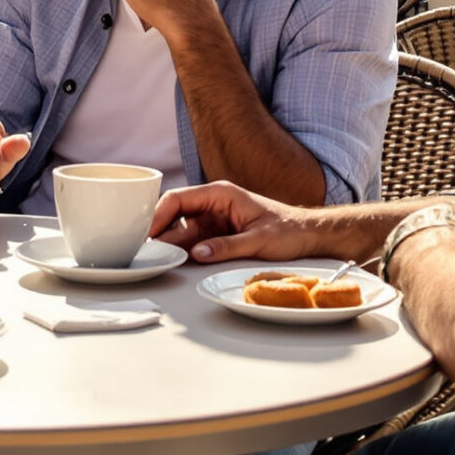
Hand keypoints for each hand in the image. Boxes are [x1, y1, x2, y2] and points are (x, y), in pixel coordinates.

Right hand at [149, 181, 320, 262]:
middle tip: (147, 252)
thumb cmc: (289, 229)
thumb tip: (197, 253)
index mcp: (220, 193)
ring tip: (156, 259)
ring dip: (170, 244)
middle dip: (160, 232)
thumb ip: (227, 246)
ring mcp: (213, 219)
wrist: (308, 236)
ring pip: (181, 231)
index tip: (146, 232)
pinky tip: (174, 261)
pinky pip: (193, 242)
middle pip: (174, 215)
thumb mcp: (259, 239)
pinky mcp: (216, 234)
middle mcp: (212, 204)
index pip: (178, 198)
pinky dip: (183, 251)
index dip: (158, 214)